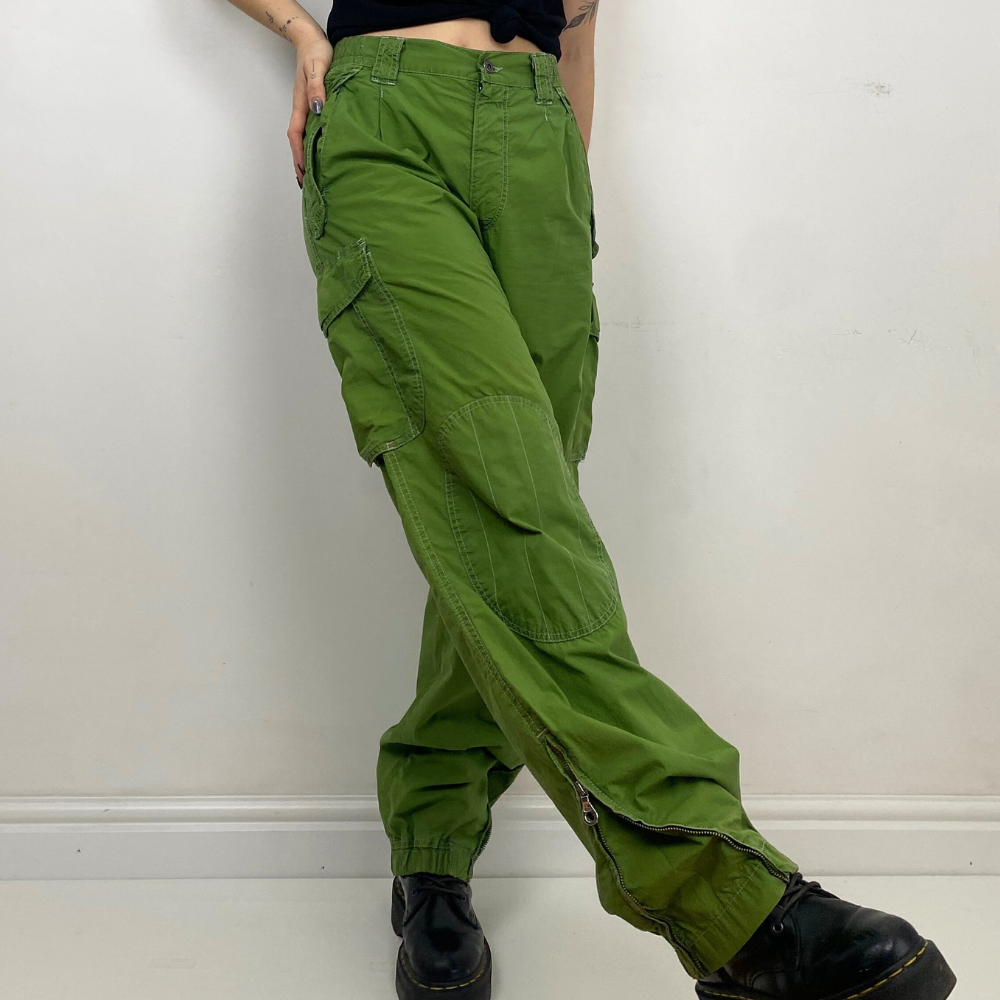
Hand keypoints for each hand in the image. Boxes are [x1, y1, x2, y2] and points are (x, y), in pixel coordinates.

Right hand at [288, 33, 333, 188]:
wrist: (311, 40)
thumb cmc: (316, 52)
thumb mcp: (318, 68)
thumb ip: (317, 88)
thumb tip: (317, 109)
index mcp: (301, 104)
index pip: (297, 135)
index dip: (299, 154)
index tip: (302, 171)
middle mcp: (302, 109)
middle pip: (297, 142)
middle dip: (300, 163)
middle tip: (305, 183)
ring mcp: (306, 108)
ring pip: (303, 137)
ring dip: (304, 156)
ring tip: (310, 175)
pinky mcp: (313, 106)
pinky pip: (310, 130)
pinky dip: (312, 144)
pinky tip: (319, 152)